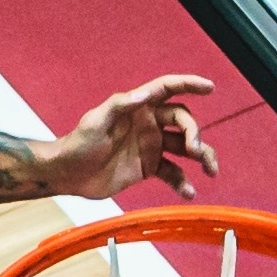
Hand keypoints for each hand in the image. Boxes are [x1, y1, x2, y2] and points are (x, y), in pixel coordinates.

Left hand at [50, 75, 219, 200]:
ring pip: (185, 148)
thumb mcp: (95, 120)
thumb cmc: (77, 142)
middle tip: (194, 149)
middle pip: (184, 122)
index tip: (209, 87)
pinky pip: (172, 173)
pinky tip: (190, 192)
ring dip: (202, 156)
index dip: (190, 84)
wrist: (67, 174)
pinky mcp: (148, 168)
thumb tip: (144, 94)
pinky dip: (183, 182)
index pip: (169, 89)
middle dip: (194, 133)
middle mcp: (151, 124)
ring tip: (210, 170)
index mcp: (140, 107)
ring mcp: (152, 146)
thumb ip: (120, 105)